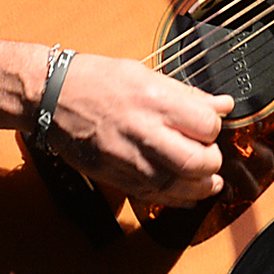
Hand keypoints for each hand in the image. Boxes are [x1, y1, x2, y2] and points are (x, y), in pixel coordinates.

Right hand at [42, 53, 233, 206]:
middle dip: (213, 163)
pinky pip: (155, 198)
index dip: (215, 128)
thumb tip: (222, 105)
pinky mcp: (117, 177)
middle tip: (211, 155)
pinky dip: (177, 200)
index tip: (210, 127)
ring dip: (201, 187)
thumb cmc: (96, 80)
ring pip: (179, 187)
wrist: (51, 97)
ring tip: (208, 180)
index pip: (206, 125)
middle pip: (197, 162)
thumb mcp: (144, 74)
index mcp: (154, 100)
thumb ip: (186, 95)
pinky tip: (186, 193)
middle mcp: (144, 132)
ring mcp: (129, 159)